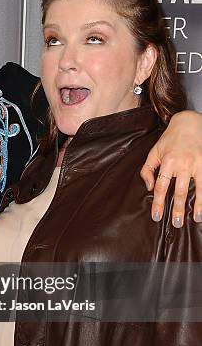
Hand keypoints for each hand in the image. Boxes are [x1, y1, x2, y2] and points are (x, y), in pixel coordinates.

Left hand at [141, 110, 201, 226]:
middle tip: (176, 223)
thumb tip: (150, 187)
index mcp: (168, 162)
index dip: (159, 203)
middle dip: (178, 209)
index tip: (157, 216)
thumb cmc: (169, 140)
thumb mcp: (154, 152)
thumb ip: (148, 170)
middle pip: (180, 191)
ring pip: (198, 188)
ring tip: (197, 218)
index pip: (161, 187)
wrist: (189, 122)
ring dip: (198, 205)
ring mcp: (198, 163)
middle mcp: (184, 163)